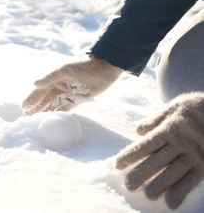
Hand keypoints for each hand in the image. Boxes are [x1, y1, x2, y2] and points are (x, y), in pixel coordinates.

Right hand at [21, 56, 121, 114]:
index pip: (40, 90)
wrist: (103, 66)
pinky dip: (59, 113)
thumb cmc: (83, 65)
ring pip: (54, 105)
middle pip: (45, 99)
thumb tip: (34, 84)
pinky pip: (66, 108)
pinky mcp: (78, 100)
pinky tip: (52, 119)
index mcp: (54, 78)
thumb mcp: (64, 70)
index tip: (23, 106)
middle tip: (27, 116)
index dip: (31, 98)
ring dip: (45, 111)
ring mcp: (68, 93)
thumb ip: (49, 78)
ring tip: (37, 119)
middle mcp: (59, 86)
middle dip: (36, 107)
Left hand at [115, 92, 203, 208]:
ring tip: (147, 195)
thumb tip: (138, 130)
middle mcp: (180, 143)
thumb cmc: (194, 108)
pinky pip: (192, 180)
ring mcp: (193, 155)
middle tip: (128, 185)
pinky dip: (181, 192)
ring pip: (173, 172)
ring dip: (160, 185)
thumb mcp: (173, 108)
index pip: (146, 145)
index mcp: (169, 129)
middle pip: (156, 161)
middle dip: (141, 174)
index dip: (130, 155)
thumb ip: (155, 120)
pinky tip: (171, 203)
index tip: (117, 165)